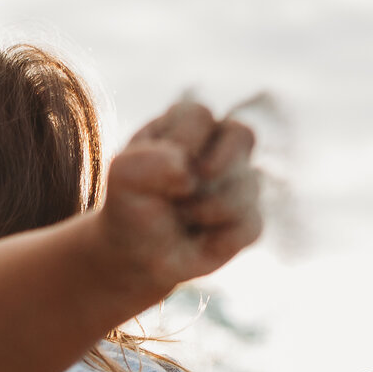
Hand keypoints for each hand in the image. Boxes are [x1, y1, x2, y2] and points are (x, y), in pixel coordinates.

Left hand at [95, 95, 262, 298]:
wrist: (135, 256)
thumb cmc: (130, 207)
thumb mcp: (123, 179)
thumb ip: (146, 161)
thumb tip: (189, 173)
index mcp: (187, 125)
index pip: (199, 115)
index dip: (182, 144)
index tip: (159, 170)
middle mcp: (220, 148)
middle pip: (242, 134)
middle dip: (214, 165)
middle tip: (185, 189)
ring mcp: (239, 183)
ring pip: (247, 186)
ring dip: (204, 209)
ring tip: (180, 218)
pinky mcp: (248, 222)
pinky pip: (250, 226)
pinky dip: (218, 240)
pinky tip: (198, 242)